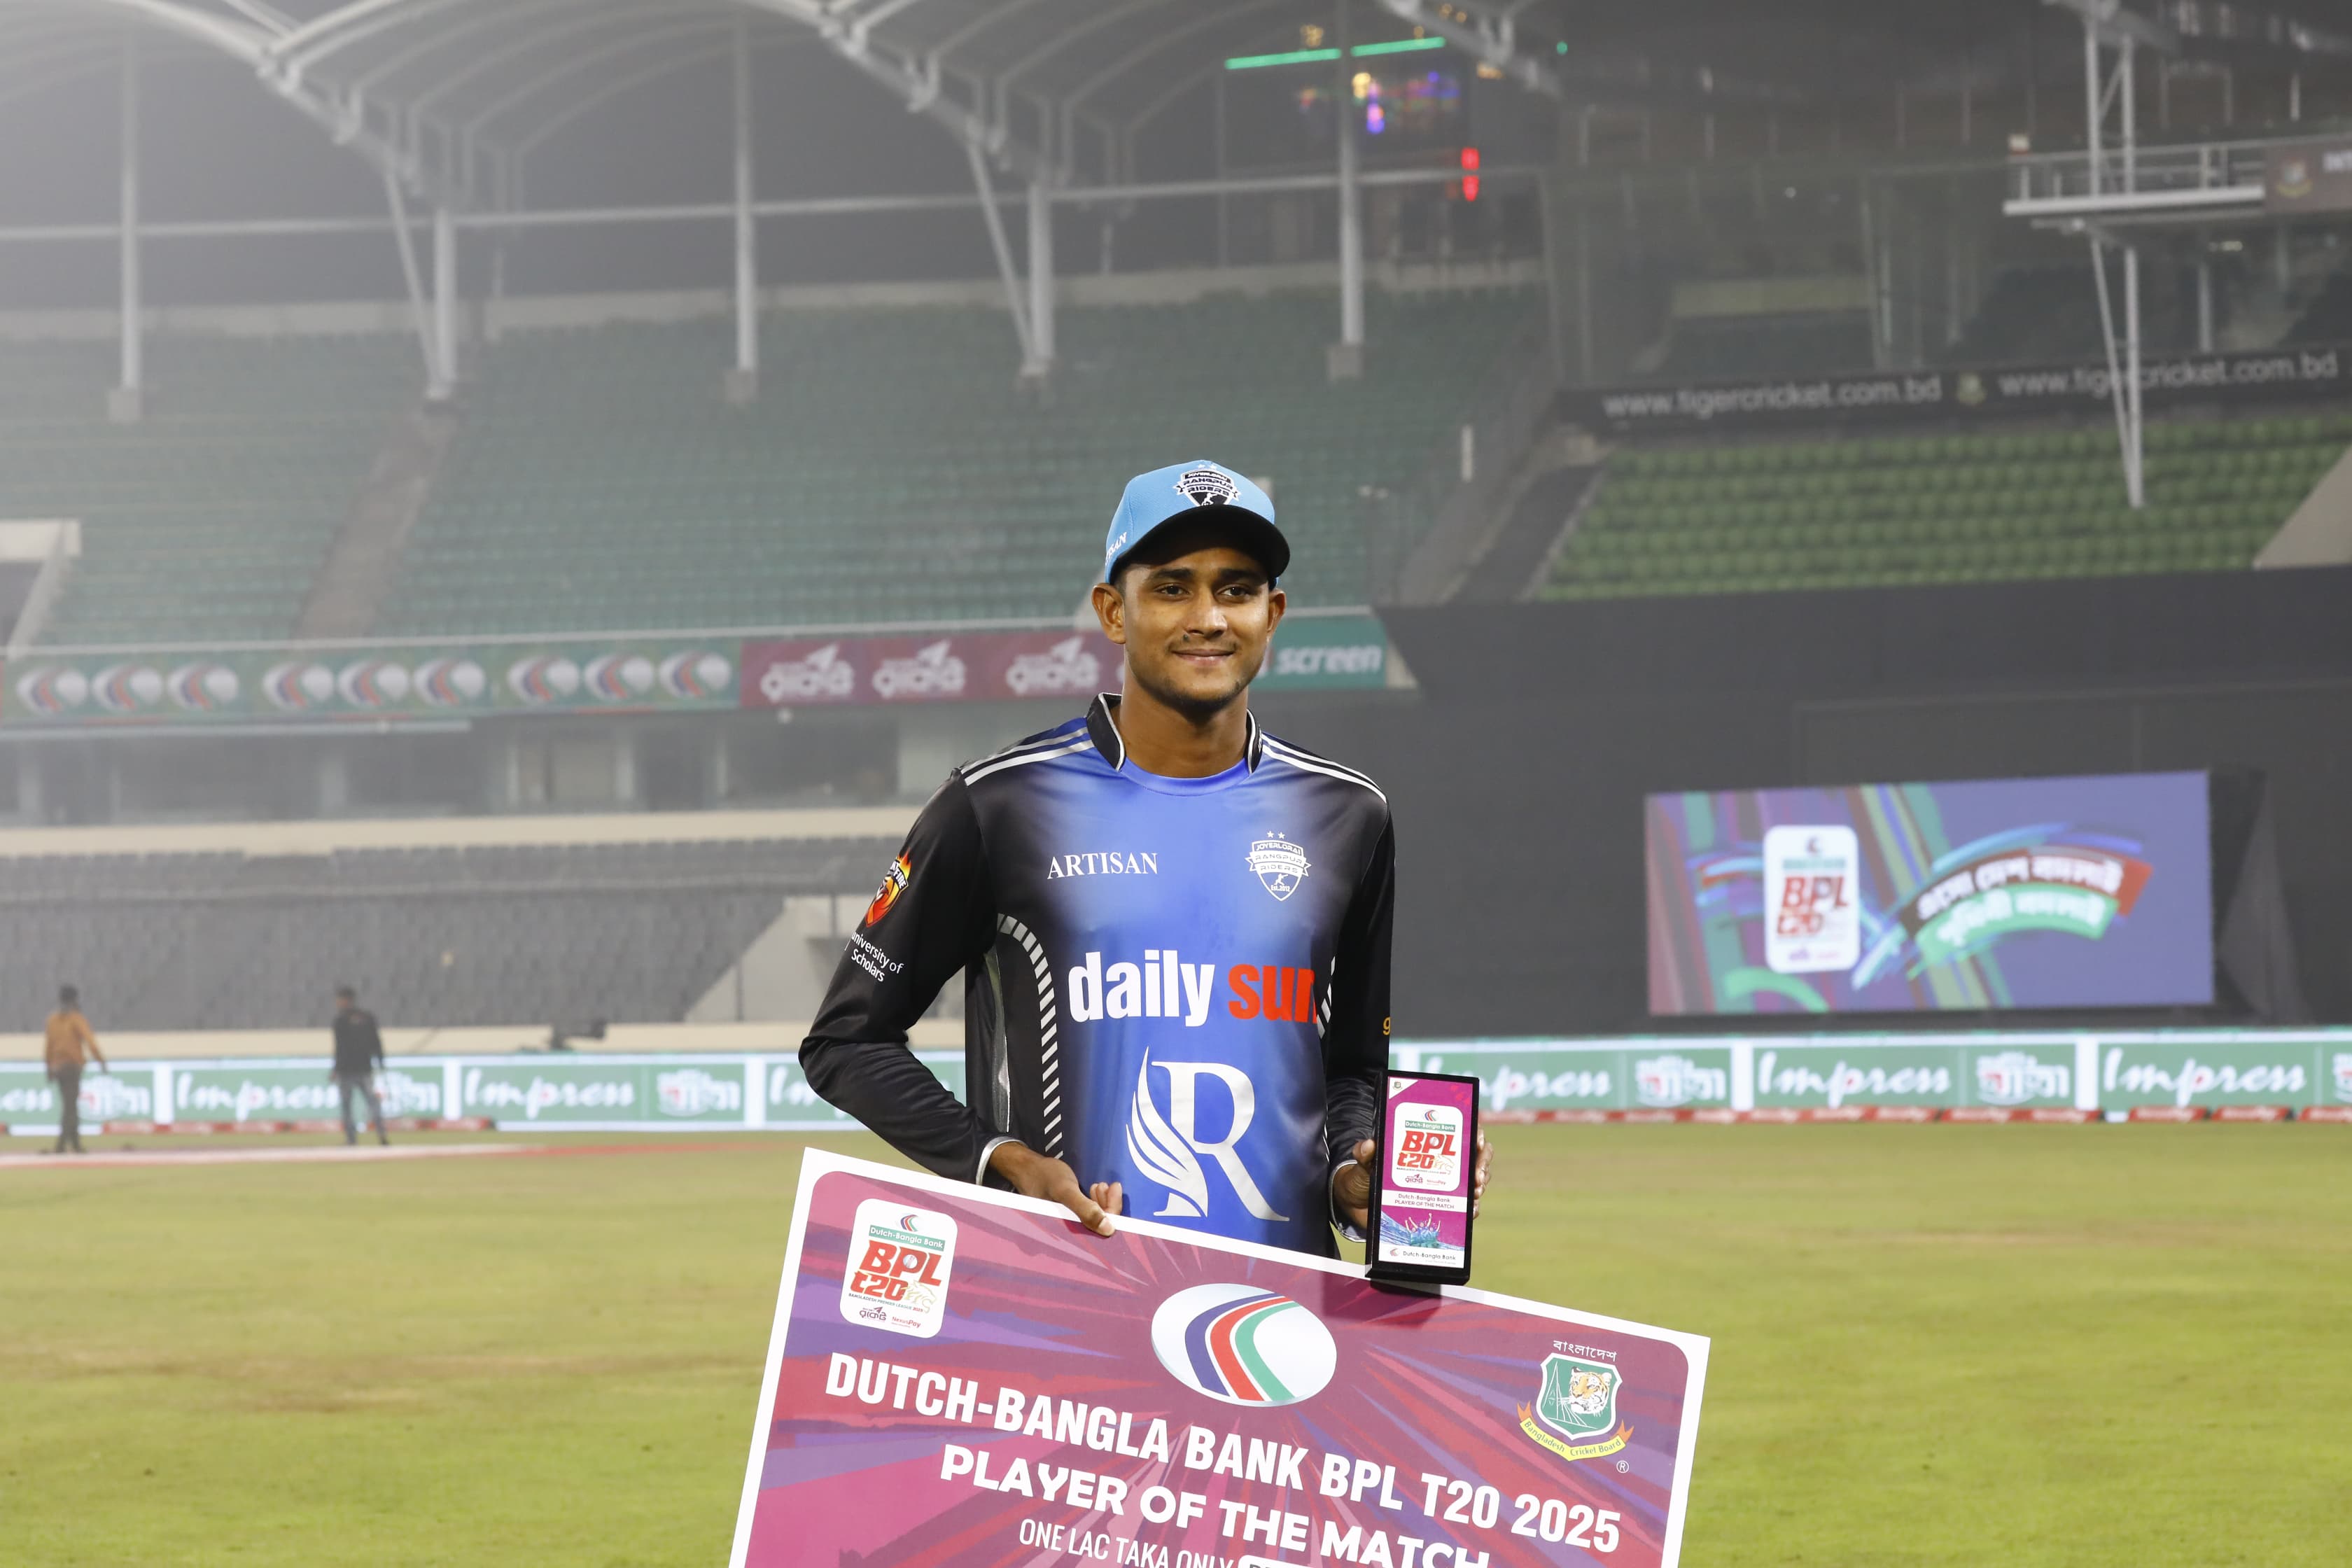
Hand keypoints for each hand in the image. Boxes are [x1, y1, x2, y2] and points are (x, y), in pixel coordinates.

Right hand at [989, 1142, 1118, 1236]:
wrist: (1026, 1166)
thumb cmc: (1044, 1176)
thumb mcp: (1065, 1191)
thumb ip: (1084, 1209)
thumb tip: (1109, 1230)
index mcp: (1066, 1232)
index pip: (1098, 1231)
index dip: (1111, 1213)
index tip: (1115, 1188)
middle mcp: (1067, 1232)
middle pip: (1097, 1226)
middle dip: (1107, 1205)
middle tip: (1110, 1185)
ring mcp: (1068, 1223)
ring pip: (1093, 1219)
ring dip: (1101, 1202)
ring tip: (1100, 1185)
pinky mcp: (1067, 1215)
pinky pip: (1086, 1214)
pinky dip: (1093, 1202)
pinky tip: (1093, 1189)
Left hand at [1333, 1129, 1493, 1234]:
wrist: (1360, 1205)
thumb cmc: (1366, 1175)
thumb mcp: (1364, 1162)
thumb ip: (1364, 1153)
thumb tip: (1368, 1145)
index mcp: (1427, 1144)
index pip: (1460, 1131)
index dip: (1474, 1134)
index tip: (1477, 1142)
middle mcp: (1441, 1161)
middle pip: (1475, 1155)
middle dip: (1482, 1164)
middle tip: (1476, 1177)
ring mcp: (1445, 1183)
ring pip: (1475, 1179)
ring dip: (1480, 1185)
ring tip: (1475, 1193)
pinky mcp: (1444, 1205)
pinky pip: (1466, 1205)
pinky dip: (1472, 1208)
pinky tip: (1471, 1212)